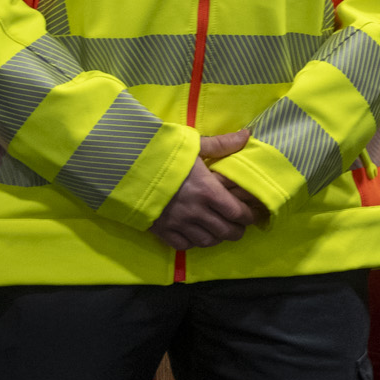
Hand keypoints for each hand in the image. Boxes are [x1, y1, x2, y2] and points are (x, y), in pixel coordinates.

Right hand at [145, 133, 267, 249]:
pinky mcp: (161, 231)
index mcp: (208, 191)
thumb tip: (248, 134)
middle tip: (240, 225)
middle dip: (237, 230)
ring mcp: (178, 223)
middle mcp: (196, 211)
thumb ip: (223, 144)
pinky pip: (184, 245)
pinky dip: (195, 243)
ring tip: (221, 230)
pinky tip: (197, 234)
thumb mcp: (194, 145)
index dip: (249, 217)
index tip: (253, 214)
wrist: (126, 168)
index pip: (238, 213)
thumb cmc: (164, 155)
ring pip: (207, 241)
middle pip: (226, 231)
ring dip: (218, 238)